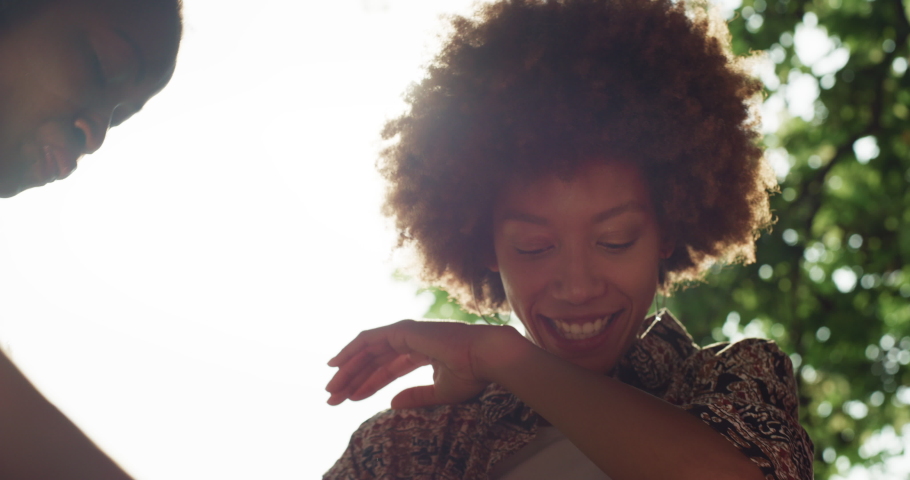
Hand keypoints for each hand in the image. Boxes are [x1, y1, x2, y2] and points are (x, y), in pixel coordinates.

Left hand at [326, 320, 524, 408]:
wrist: (486, 358)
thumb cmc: (472, 374)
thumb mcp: (440, 392)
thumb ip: (415, 396)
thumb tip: (391, 404)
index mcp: (422, 351)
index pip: (387, 368)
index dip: (368, 384)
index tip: (350, 399)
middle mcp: (411, 340)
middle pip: (373, 361)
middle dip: (351, 378)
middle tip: (331, 398)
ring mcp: (406, 332)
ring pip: (367, 351)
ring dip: (347, 369)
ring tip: (331, 389)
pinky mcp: (402, 330)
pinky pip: (369, 340)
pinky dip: (351, 351)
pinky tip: (337, 365)